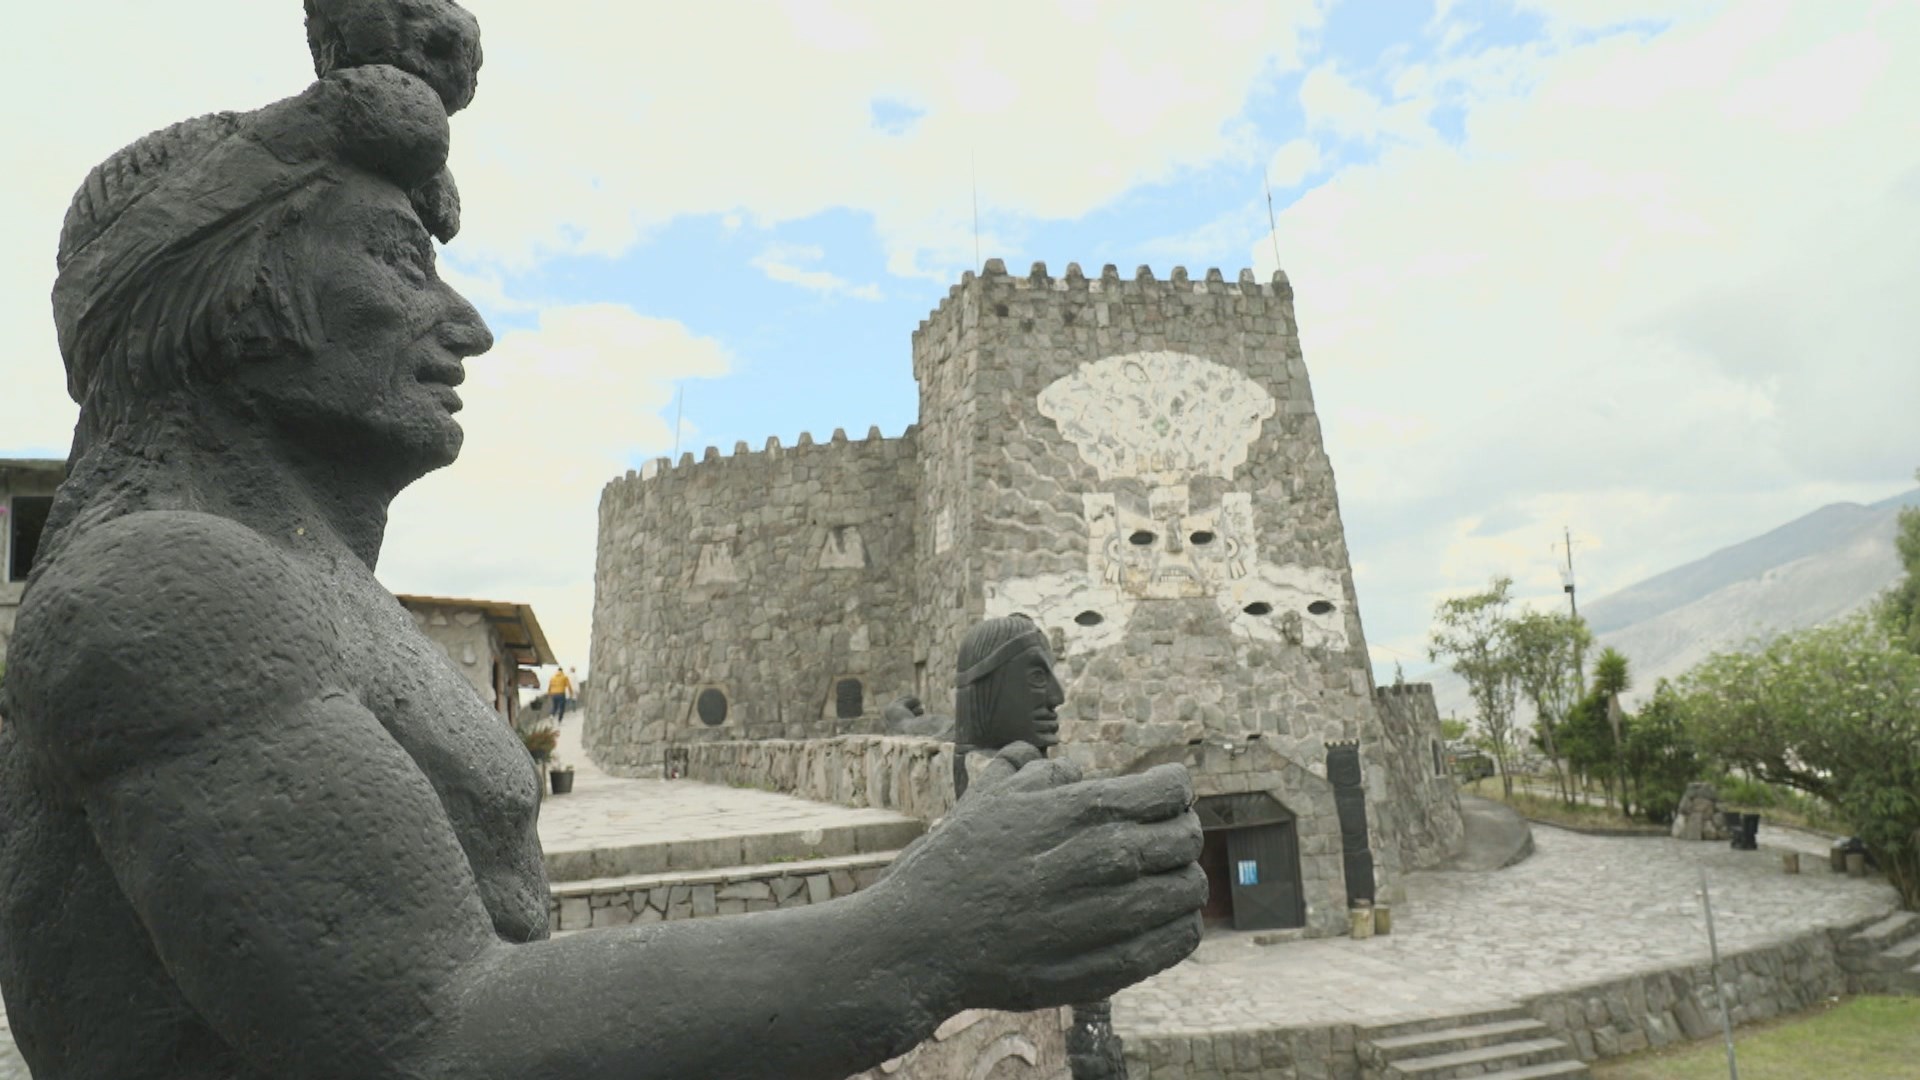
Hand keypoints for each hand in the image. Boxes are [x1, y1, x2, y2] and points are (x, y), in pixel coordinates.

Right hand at [879, 749, 1204, 1011]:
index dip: (1173, 790)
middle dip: (1181, 832)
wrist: (921, 942)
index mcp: (1081, 811)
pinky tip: (1159, 920)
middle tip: (1161, 839)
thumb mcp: (992, 797)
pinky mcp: (1109, 968)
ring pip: (1189, 889)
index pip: (1172, 790)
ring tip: (1159, 882)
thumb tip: (1080, 771)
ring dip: (1181, 879)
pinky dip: (1179, 925)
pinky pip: (1177, 941)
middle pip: (1187, 837)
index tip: (1161, 798)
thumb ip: (1044, 774)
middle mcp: (1104, 860)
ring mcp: (1109, 918)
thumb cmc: (954, 863)